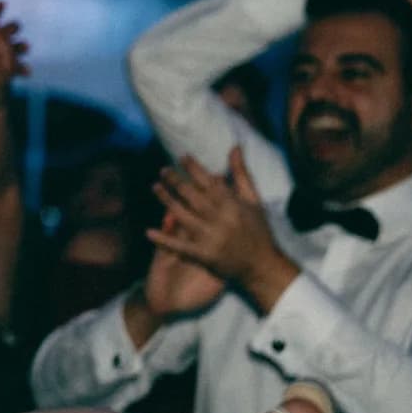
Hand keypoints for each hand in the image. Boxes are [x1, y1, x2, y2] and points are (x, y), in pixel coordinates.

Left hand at [0, 1, 28, 101]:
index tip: (1, 3)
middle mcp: (0, 40)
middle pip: (9, 29)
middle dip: (12, 27)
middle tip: (14, 27)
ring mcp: (9, 53)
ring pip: (19, 46)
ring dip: (22, 46)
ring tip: (25, 47)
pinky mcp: (14, 67)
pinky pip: (21, 66)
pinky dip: (24, 68)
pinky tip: (25, 71)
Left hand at [147, 150, 298, 310]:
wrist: (263, 266)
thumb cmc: (258, 230)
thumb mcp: (253, 201)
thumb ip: (241, 174)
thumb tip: (234, 146)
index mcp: (232, 204)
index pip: (208, 181)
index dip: (193, 168)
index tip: (181, 157)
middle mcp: (219, 218)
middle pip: (191, 195)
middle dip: (175, 180)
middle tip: (163, 170)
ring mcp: (210, 237)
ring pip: (182, 214)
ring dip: (166, 200)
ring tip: (155, 186)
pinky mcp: (203, 255)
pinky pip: (180, 246)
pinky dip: (164, 239)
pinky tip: (148, 232)